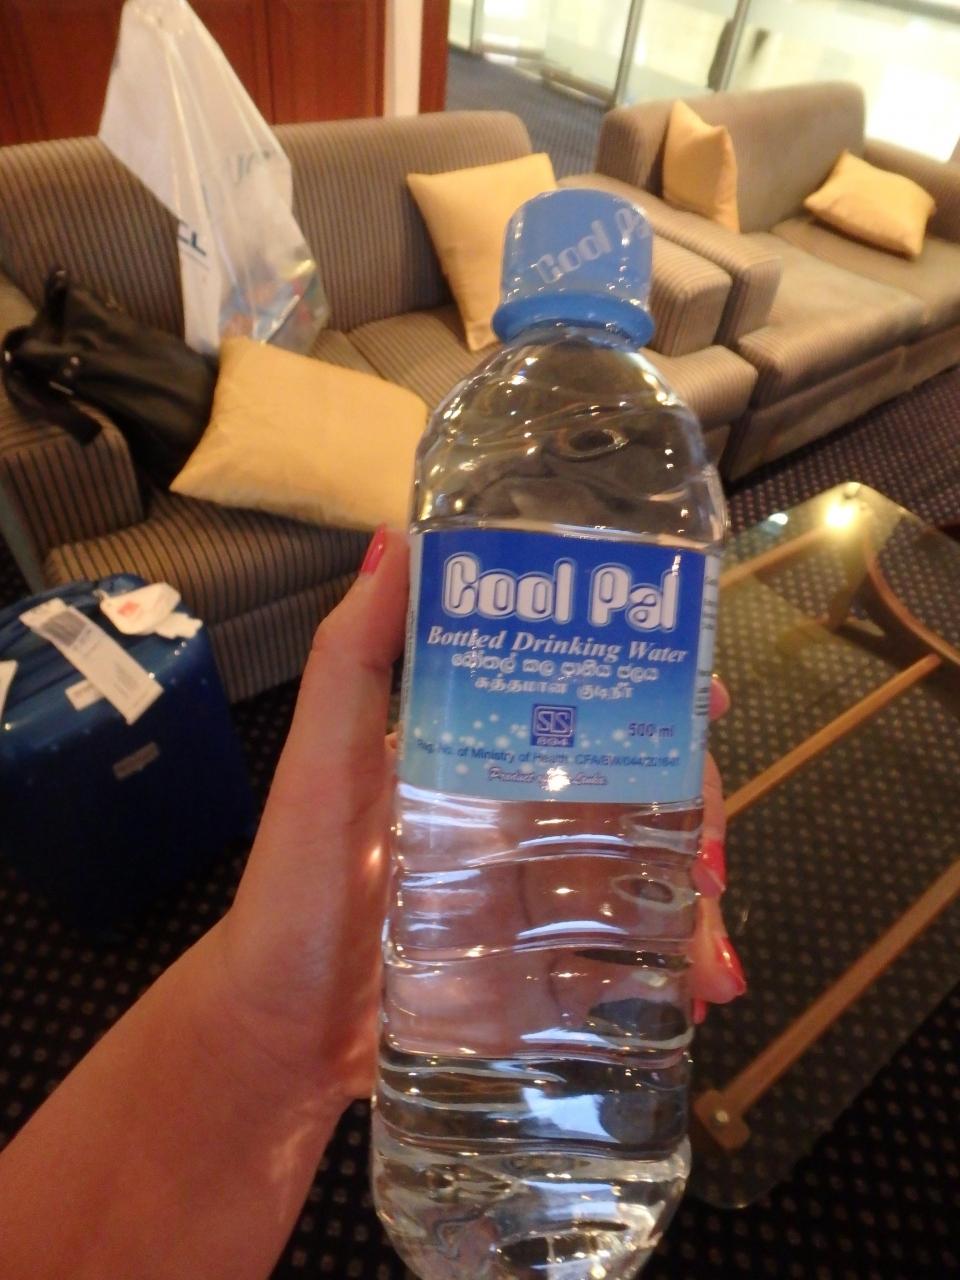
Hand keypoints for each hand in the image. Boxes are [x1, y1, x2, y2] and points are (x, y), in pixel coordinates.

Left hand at [210, 530, 743, 1105]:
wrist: (279, 1033)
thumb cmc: (299, 888)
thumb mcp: (323, 764)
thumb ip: (354, 656)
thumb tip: (401, 535)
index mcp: (476, 746)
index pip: (579, 696)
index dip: (651, 687)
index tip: (705, 698)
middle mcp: (514, 807)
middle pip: (632, 783)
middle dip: (692, 809)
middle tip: (710, 858)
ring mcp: (530, 887)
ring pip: (640, 868)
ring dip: (694, 902)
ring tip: (711, 958)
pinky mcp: (536, 960)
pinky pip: (620, 949)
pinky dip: (668, 968)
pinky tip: (699, 992)